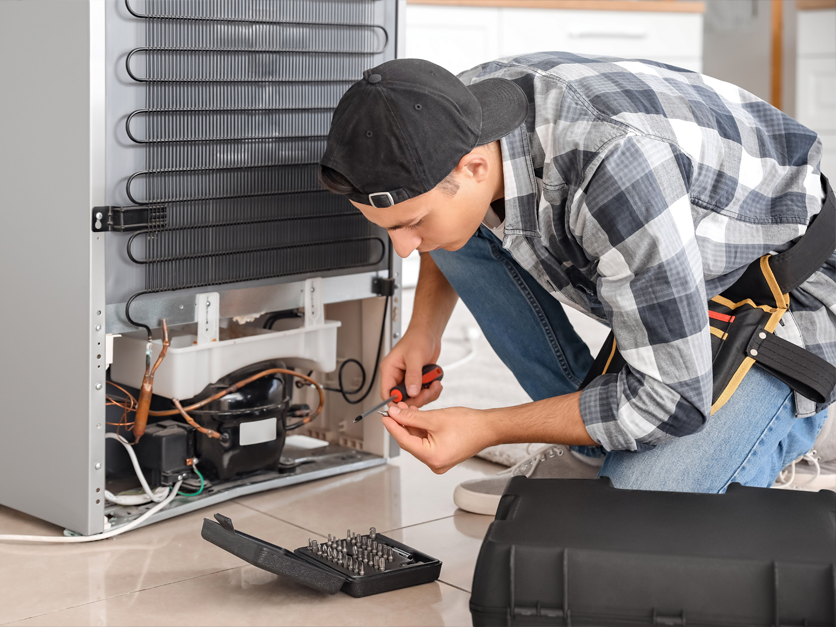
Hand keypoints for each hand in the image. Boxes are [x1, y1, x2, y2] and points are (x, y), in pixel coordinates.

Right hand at [379, 325, 442, 407]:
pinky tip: (436, 382)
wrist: (429, 333)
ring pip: (415, 397)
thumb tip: (412, 392)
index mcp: (389, 370)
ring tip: (434, 385)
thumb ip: (413, 376)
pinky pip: (423, 392)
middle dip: (417, 398)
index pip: (387, 393)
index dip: (396, 402)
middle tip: (427, 392)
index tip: (409, 405)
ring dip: (427, 394)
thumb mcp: (415, 357)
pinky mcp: (418, 380)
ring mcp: (408, 379)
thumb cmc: (418, 338)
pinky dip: (431, 390)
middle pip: (403, 399)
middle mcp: (397, 376)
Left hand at [381, 403, 496, 473]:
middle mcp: (434, 463)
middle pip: (410, 441)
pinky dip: (421, 429)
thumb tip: (395, 414)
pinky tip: (417, 417)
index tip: (384, 416)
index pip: (404, 441)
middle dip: (402, 423)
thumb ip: (411, 417)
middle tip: (395, 408)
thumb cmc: (469, 425)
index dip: (392, 426)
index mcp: (432, 458)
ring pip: (418, 440)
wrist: (488, 428)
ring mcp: (439, 460)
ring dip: (411, 425)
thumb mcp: (434, 418)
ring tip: (406, 409)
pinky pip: (426, 441)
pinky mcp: (443, 455)